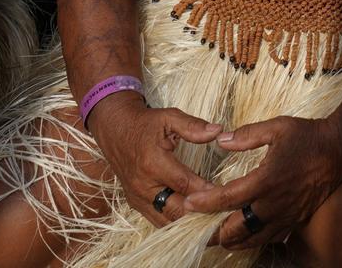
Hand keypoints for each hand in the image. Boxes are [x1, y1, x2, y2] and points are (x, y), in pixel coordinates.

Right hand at [86, 95, 221, 227]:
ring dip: (189, 221)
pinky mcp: (135, 203)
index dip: (207, 191)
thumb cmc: (145, 124)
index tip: (227, 192)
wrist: (114, 131)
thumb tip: (218, 130)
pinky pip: (157, 220)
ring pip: (167, 221)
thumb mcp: (168, 117)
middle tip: (224, 210)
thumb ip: (192, 126)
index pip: (185, 184)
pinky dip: (176, 222)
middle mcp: (144, 185)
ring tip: (212, 218)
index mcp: (153, 163)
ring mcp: (137, 197)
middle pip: (176, 210)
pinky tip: (194, 219)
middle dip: (201, 212)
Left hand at [180, 116, 341, 249]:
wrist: (340, 149)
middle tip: (195, 226)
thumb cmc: (308, 136)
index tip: (189, 203)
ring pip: (251, 239)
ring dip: (230, 239)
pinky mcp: (295, 220)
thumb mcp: (277, 127)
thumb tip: (221, 140)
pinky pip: (268, 238)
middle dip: (212, 230)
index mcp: (266, 180)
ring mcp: (286, 215)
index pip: (228, 198)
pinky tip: (242, 234)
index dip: (205, 203)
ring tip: (214, 233)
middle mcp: (275, 203)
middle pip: (235, 229)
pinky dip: (251, 240)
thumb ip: (247, 135)